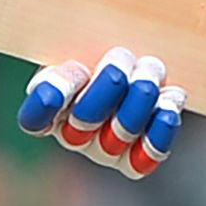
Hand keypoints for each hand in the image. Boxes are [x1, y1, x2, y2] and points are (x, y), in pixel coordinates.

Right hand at [19, 45, 183, 178]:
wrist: (141, 68)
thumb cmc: (102, 56)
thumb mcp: (80, 49)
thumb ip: (69, 64)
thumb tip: (56, 90)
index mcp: (49, 105)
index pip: (35, 116)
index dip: (43, 107)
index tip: (53, 92)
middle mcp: (75, 134)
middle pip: (83, 121)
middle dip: (104, 90)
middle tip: (117, 67)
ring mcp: (107, 149)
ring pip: (122, 132)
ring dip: (139, 98)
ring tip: (148, 73)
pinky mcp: (139, 156)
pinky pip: (150, 151)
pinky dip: (162, 126)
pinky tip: (170, 101)